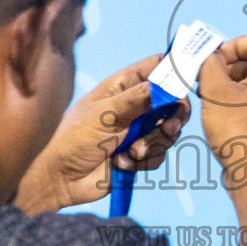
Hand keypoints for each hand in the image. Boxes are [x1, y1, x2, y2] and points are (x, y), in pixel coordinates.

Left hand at [14, 54, 190, 214]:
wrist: (59, 178)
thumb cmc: (73, 138)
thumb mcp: (105, 114)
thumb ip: (138, 99)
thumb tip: (167, 83)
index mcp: (124, 85)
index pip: (157, 68)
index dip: (175, 70)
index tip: (187, 82)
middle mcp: (135, 105)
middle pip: (173, 102)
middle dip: (174, 117)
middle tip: (169, 127)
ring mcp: (137, 131)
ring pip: (168, 133)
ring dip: (153, 144)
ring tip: (131, 152)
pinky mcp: (138, 156)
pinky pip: (158, 156)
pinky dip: (143, 162)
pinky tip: (121, 164)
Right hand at [197, 33, 246, 174]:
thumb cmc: (240, 134)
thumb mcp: (216, 92)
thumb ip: (210, 66)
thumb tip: (210, 57)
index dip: (236, 44)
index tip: (217, 60)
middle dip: (229, 66)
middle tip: (208, 80)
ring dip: (232, 86)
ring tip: (212, 100)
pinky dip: (240, 104)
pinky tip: (222, 117)